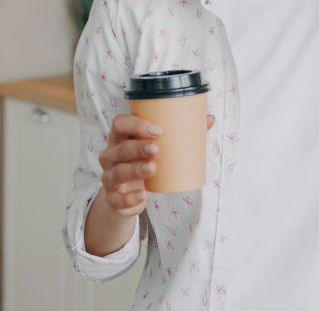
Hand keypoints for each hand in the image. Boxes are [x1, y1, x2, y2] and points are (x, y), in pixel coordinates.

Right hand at [98, 112, 214, 215]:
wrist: (127, 196)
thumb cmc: (143, 162)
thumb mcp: (157, 148)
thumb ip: (181, 133)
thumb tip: (209, 118)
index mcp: (121, 138)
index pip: (119, 124)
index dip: (134, 124)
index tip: (158, 129)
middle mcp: (111, 156)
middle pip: (119, 148)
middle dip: (137, 147)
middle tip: (157, 148)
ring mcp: (110, 178)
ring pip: (117, 172)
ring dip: (134, 170)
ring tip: (153, 168)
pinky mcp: (112, 199)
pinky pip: (116, 199)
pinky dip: (128, 198)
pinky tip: (142, 196)